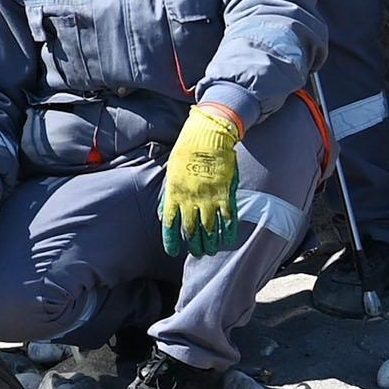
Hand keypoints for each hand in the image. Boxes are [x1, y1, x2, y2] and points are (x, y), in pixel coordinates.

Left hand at [159, 105, 244, 255]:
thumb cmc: (186, 152)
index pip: (169, 224)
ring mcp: (208, 197)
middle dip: (194, 245)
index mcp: (174, 194)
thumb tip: (160, 215)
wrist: (207, 136)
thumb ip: (167, 196)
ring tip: (211, 250)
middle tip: (197, 252)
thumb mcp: (170, 173)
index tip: (173, 251)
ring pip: (209, 229)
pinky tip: (227, 240)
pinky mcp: (225, 193)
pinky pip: (228, 218)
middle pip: (191, 231)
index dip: (171, 240)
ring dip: (210, 243)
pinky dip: (228, 231)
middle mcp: (190, 199)